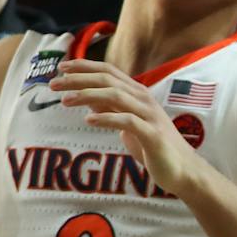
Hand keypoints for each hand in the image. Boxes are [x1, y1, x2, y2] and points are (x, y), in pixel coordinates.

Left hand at [49, 59, 203, 192]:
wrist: (182, 170)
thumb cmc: (152, 146)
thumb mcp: (127, 124)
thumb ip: (111, 109)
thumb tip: (88, 99)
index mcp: (137, 93)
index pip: (108, 71)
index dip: (84, 66)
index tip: (61, 67)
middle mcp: (143, 99)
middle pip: (107, 80)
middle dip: (78, 79)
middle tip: (53, 84)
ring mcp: (149, 115)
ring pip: (115, 96)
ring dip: (87, 95)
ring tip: (65, 100)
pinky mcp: (152, 134)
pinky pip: (127, 121)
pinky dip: (106, 118)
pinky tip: (88, 121)